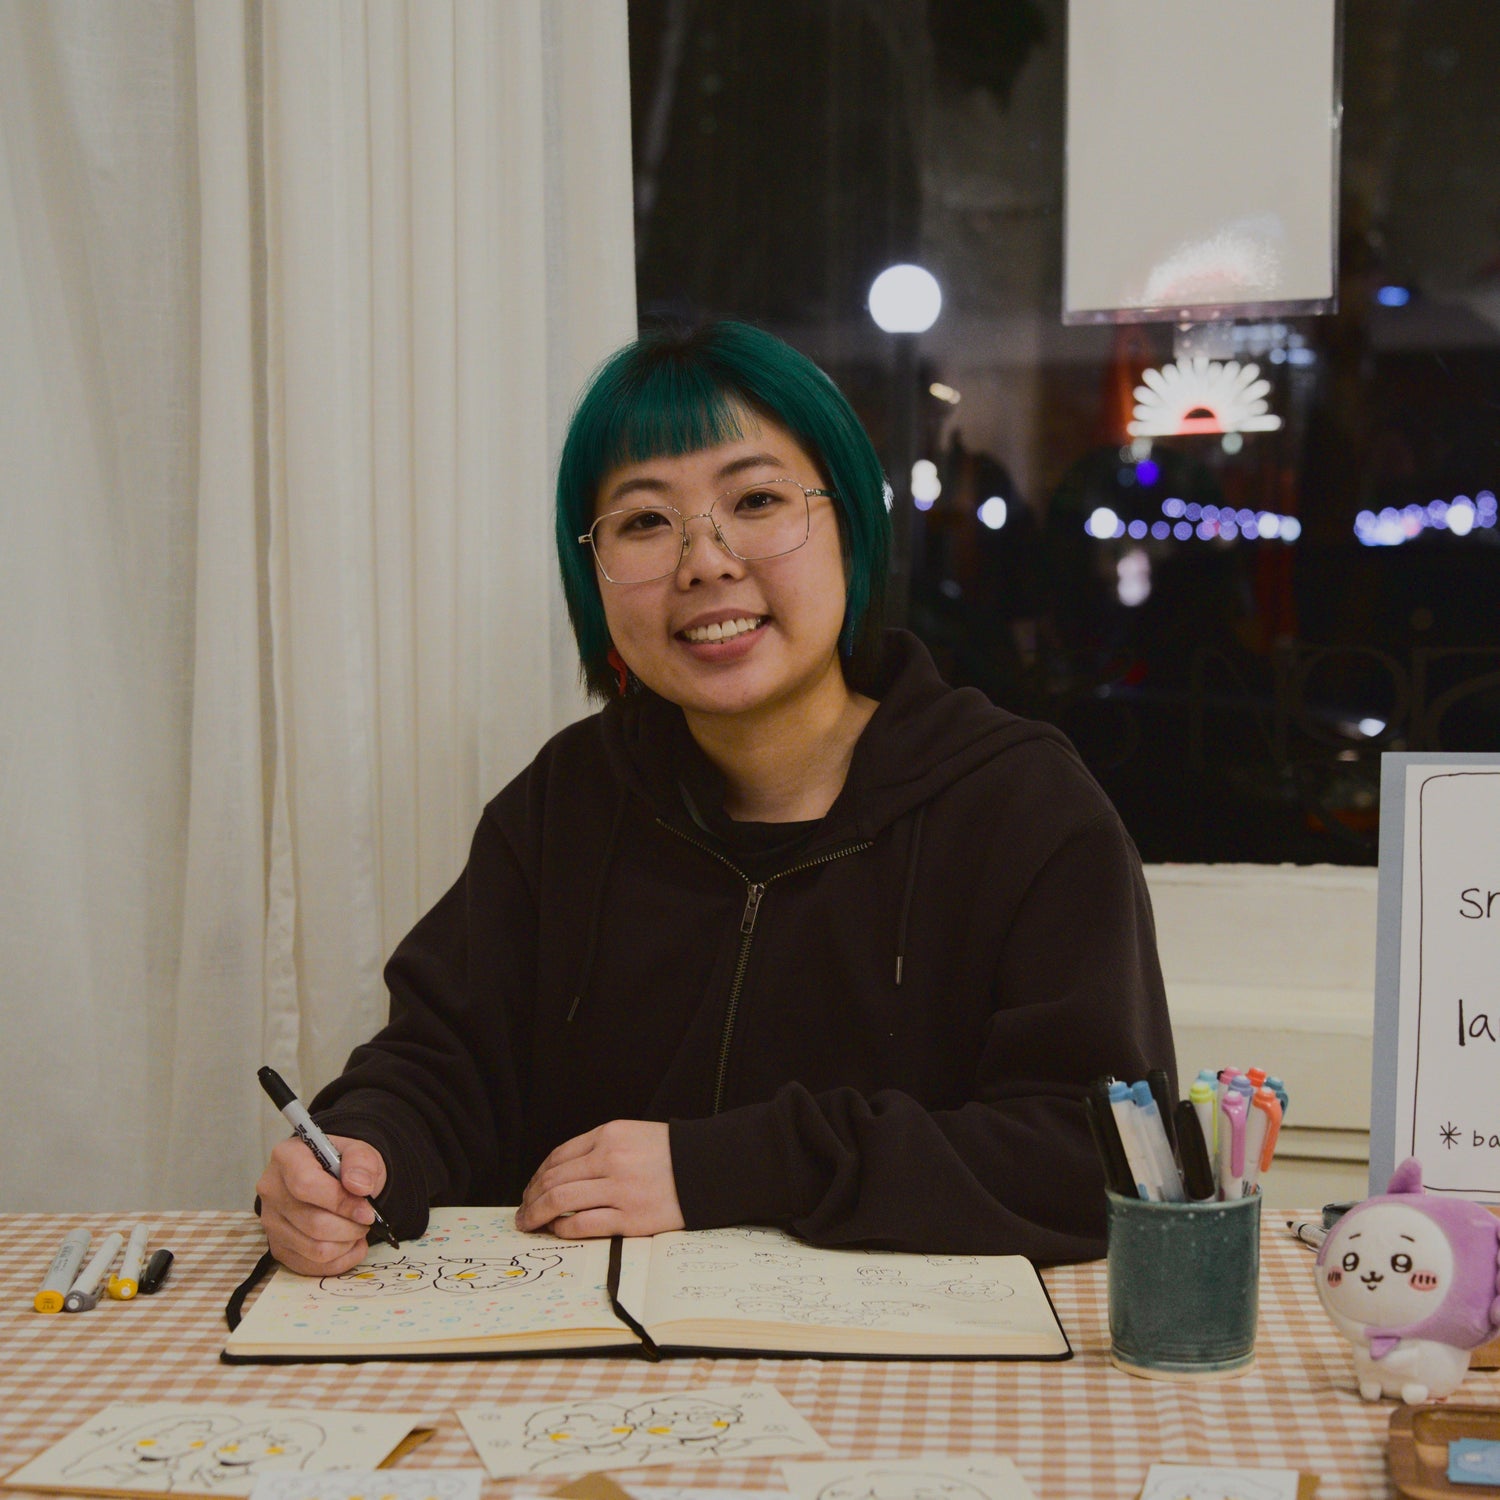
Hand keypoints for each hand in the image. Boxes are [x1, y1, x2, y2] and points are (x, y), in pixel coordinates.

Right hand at [256, 1135, 387, 1275]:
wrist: (332, 1178)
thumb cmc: (343, 1164)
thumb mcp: (359, 1151)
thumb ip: (361, 1162)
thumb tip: (360, 1186)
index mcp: (287, 1158)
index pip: (306, 1185)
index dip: (341, 1202)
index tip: (367, 1210)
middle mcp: (272, 1191)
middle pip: (313, 1223)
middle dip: (350, 1227)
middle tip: (367, 1220)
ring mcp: (271, 1222)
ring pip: (314, 1249)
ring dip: (346, 1245)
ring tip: (358, 1230)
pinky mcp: (278, 1247)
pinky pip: (311, 1266)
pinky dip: (340, 1260)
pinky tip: (350, 1244)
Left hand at [515, 1119, 684, 1237]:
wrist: (710, 1168)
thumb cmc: (671, 1153)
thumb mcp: (632, 1135)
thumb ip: (599, 1149)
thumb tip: (562, 1174)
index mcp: (609, 1135)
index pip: (558, 1157)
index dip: (537, 1177)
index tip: (530, 1190)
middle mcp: (610, 1159)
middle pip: (554, 1180)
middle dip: (530, 1199)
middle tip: (522, 1213)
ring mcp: (620, 1190)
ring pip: (561, 1202)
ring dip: (538, 1216)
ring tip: (530, 1224)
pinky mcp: (631, 1218)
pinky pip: (584, 1225)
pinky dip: (564, 1229)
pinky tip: (559, 1231)